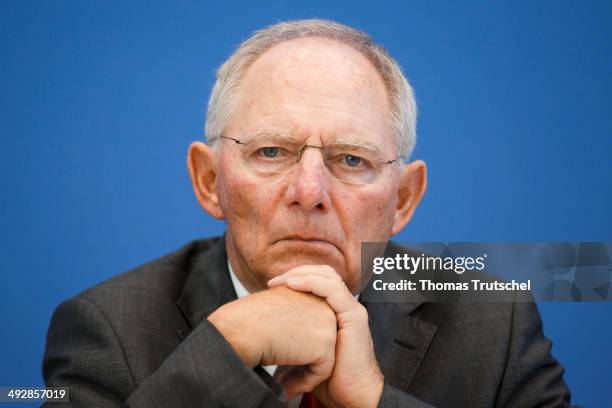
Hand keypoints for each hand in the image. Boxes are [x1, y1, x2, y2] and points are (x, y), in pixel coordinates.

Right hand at [207, 286, 336, 396]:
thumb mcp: (272, 313)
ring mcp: (326, 321)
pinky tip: (286, 388)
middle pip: (320, 341)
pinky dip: (304, 383)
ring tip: (283, 384)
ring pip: (323, 357)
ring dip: (303, 374)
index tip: (278, 362)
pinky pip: (322, 371)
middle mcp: (321, 303)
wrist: (242, 328)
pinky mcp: (326, 341)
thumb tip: (292, 341)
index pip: (311, 327)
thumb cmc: (246, 322)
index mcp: (306, 292)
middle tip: (282, 377)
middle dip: (303, 361)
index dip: (296, 347)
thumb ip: (288, 320)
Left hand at [268, 265, 383, 407]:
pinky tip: (294, 284)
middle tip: (274, 282)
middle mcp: (344, 305)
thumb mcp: (305, 351)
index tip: (272, 285)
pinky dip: (312, 283)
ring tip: (282, 281)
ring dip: (302, 274)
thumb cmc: (331, 378)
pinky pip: (333, 290)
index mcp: (335, 309)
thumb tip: (263, 344)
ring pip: (328, 276)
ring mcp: (351, 309)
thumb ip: (292, 341)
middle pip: (322, 272)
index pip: (316, 279)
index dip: (295, 277)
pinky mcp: (354, 316)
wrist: (352, 396)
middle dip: (297, 272)